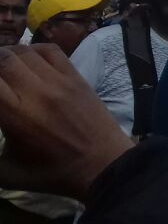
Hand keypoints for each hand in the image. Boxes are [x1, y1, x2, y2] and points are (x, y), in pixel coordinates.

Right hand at [0, 46, 132, 201]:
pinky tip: (26, 59)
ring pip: (25, 51)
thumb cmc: (52, 173)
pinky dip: (33, 49)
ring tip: (1, 65)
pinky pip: (50, 50)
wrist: (102, 164)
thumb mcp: (7, 174)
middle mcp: (35, 92)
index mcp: (15, 115)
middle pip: (2, 59)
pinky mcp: (76, 76)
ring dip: (7, 54)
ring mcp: (58, 81)